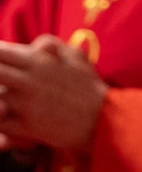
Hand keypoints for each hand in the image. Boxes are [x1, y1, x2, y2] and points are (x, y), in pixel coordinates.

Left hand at [0, 36, 108, 152]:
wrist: (102, 121)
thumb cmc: (88, 87)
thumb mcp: (76, 57)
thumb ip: (51, 43)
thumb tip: (33, 43)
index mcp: (38, 62)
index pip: (0, 51)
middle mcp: (28, 82)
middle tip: (2, 78)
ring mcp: (25, 105)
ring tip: (4, 97)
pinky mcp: (26, 128)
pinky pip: (0, 123)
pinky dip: (0, 119)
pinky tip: (5, 115)